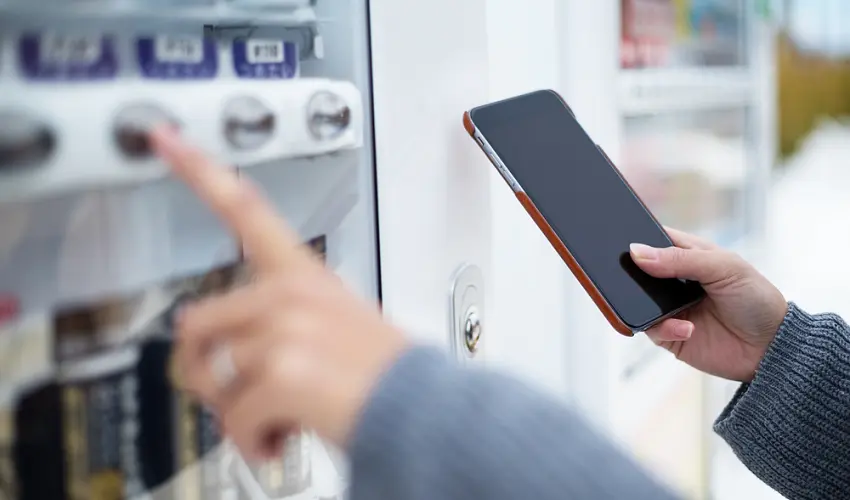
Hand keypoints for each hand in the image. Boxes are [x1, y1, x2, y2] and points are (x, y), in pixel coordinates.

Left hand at [151, 127, 407, 459]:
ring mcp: (283, 329)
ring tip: (274, 418)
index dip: (199, 169)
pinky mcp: (281, 372)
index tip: (165, 139)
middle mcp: (289, 293)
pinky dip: (250, 440)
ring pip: (211, 378)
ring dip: (235, 413)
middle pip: (195, 324)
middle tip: (237, 395)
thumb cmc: (381, 374)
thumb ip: (275, 325)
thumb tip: (224, 358)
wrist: (421, 411)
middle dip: (204, 372)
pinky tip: (277, 438)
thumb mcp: (334, 327)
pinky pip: (232, 417)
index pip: (246, 206)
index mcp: (302, 274)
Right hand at [630, 229, 787, 381]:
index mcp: (688, 255)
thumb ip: (681, 259)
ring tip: (662, 307)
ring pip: (637, 301)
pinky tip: (687, 328)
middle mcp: (675, 280)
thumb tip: (636, 252)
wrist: (773, 348)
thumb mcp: (724, 268)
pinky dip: (664, 328)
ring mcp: (670, 308)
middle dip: (630, 273)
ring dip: (642, 303)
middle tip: (627, 276)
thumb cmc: (756, 299)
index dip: (637, 238)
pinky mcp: (670, 334)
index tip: (623, 241)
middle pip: (638, 271)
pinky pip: (651, 329)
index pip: (654, 239)